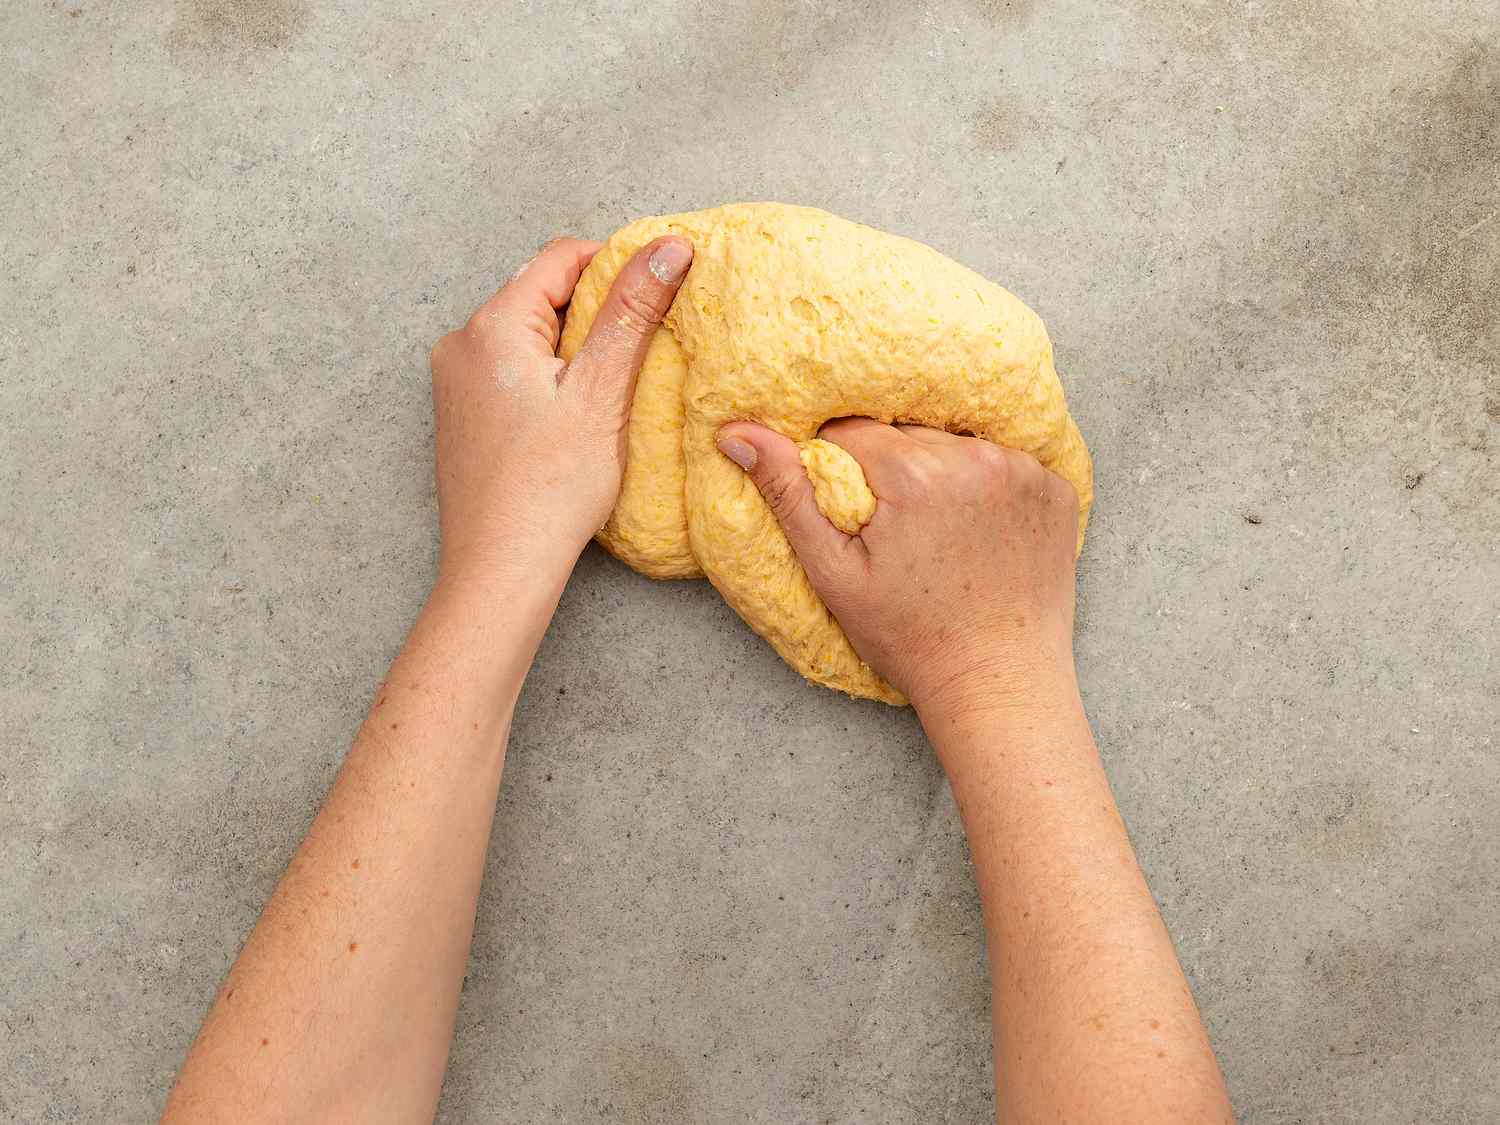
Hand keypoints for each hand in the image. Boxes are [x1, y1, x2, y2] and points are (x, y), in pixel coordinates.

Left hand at [428, 234, 692, 586]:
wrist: (501, 567)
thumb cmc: (551, 489)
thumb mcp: (602, 393)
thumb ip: (633, 312)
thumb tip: (668, 247)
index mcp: (491, 326)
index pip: (562, 259)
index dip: (616, 268)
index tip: (658, 296)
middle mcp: (461, 344)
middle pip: (543, 296)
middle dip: (595, 314)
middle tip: (639, 353)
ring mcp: (455, 381)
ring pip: (530, 336)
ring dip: (575, 349)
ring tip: (609, 391)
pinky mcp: (463, 414)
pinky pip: (513, 371)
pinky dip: (551, 378)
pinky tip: (577, 416)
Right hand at [716, 419, 1080, 717]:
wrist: (999, 682)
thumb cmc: (909, 637)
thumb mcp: (833, 571)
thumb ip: (788, 494)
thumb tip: (737, 433)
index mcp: (914, 472)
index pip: (853, 431)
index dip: (840, 467)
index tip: (853, 513)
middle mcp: (974, 457)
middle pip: (907, 431)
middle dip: (891, 467)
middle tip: (896, 530)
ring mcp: (1024, 469)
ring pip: (956, 442)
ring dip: (940, 470)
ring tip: (938, 531)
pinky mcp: (1056, 486)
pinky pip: (1004, 461)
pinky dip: (987, 484)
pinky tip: (979, 531)